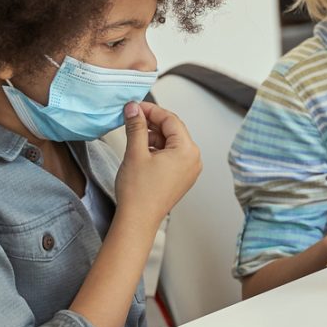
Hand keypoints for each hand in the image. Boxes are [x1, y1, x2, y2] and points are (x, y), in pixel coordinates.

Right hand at [113, 101, 200, 223]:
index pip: (171, 120)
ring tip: (134, 136)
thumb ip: (136, 126)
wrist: (137, 220)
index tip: (135, 106)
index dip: (151, 110)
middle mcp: (193, 159)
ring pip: (172, 142)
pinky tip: (142, 149)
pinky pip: (172, 155)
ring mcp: (189, 169)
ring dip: (154, 136)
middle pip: (174, 130)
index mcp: (187, 151)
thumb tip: (134, 108)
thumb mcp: (135, 152)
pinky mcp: (182, 177)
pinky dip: (158, 149)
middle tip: (133, 117)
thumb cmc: (138, 192)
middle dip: (153, 123)